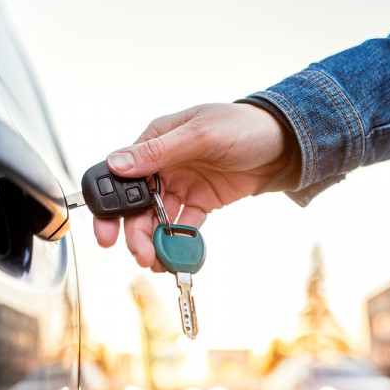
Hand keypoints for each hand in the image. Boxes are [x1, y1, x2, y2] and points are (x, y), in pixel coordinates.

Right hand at [93, 103, 287, 270]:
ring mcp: (182, 186)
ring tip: (158, 262)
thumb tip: (116, 163)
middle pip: (138, 205)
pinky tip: (178, 256)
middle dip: (135, 233)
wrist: (282, 144)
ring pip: (159, 220)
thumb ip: (158, 151)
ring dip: (155, 242)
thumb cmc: (242, 126)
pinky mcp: (201, 202)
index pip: (121, 177)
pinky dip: (180, 242)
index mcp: (155, 143)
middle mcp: (164, 167)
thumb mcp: (200, 134)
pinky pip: (185, 226)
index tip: (107, 234)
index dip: (110, 207)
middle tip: (141, 255)